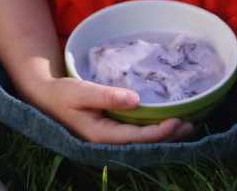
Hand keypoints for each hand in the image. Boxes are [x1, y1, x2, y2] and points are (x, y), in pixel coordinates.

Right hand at [28, 75, 193, 144]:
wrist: (46, 99)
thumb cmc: (61, 94)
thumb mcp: (80, 91)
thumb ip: (106, 95)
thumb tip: (136, 100)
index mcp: (100, 136)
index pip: (137, 138)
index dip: (159, 132)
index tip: (178, 120)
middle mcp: (106, 144)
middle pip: (144, 145)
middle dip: (168, 136)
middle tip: (191, 124)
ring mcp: (108, 141)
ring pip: (141, 143)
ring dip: (163, 135)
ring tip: (185, 125)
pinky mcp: (110, 135)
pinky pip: (135, 136)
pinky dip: (152, 131)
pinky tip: (164, 124)